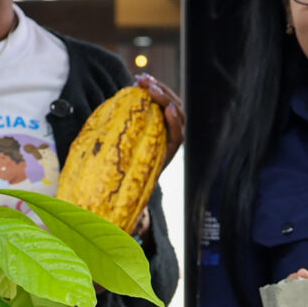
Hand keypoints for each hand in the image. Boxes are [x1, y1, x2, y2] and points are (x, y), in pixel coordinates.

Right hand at [130, 74, 188, 237]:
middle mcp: (173, 140)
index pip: (180, 135)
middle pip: (177, 112)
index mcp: (170, 155)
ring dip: (158, 89)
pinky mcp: (160, 118)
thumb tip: (131, 227)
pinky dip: (153, 91)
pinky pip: (161, 101)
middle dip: (163, 96)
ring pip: (171, 103)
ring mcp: (168, 126)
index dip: (176, 122)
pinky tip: (140, 83)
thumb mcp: (130, 196)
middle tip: (145, 85)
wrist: (131, 179)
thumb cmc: (128, 187)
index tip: (168, 109)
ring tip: (140, 79)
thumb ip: (135, 209)